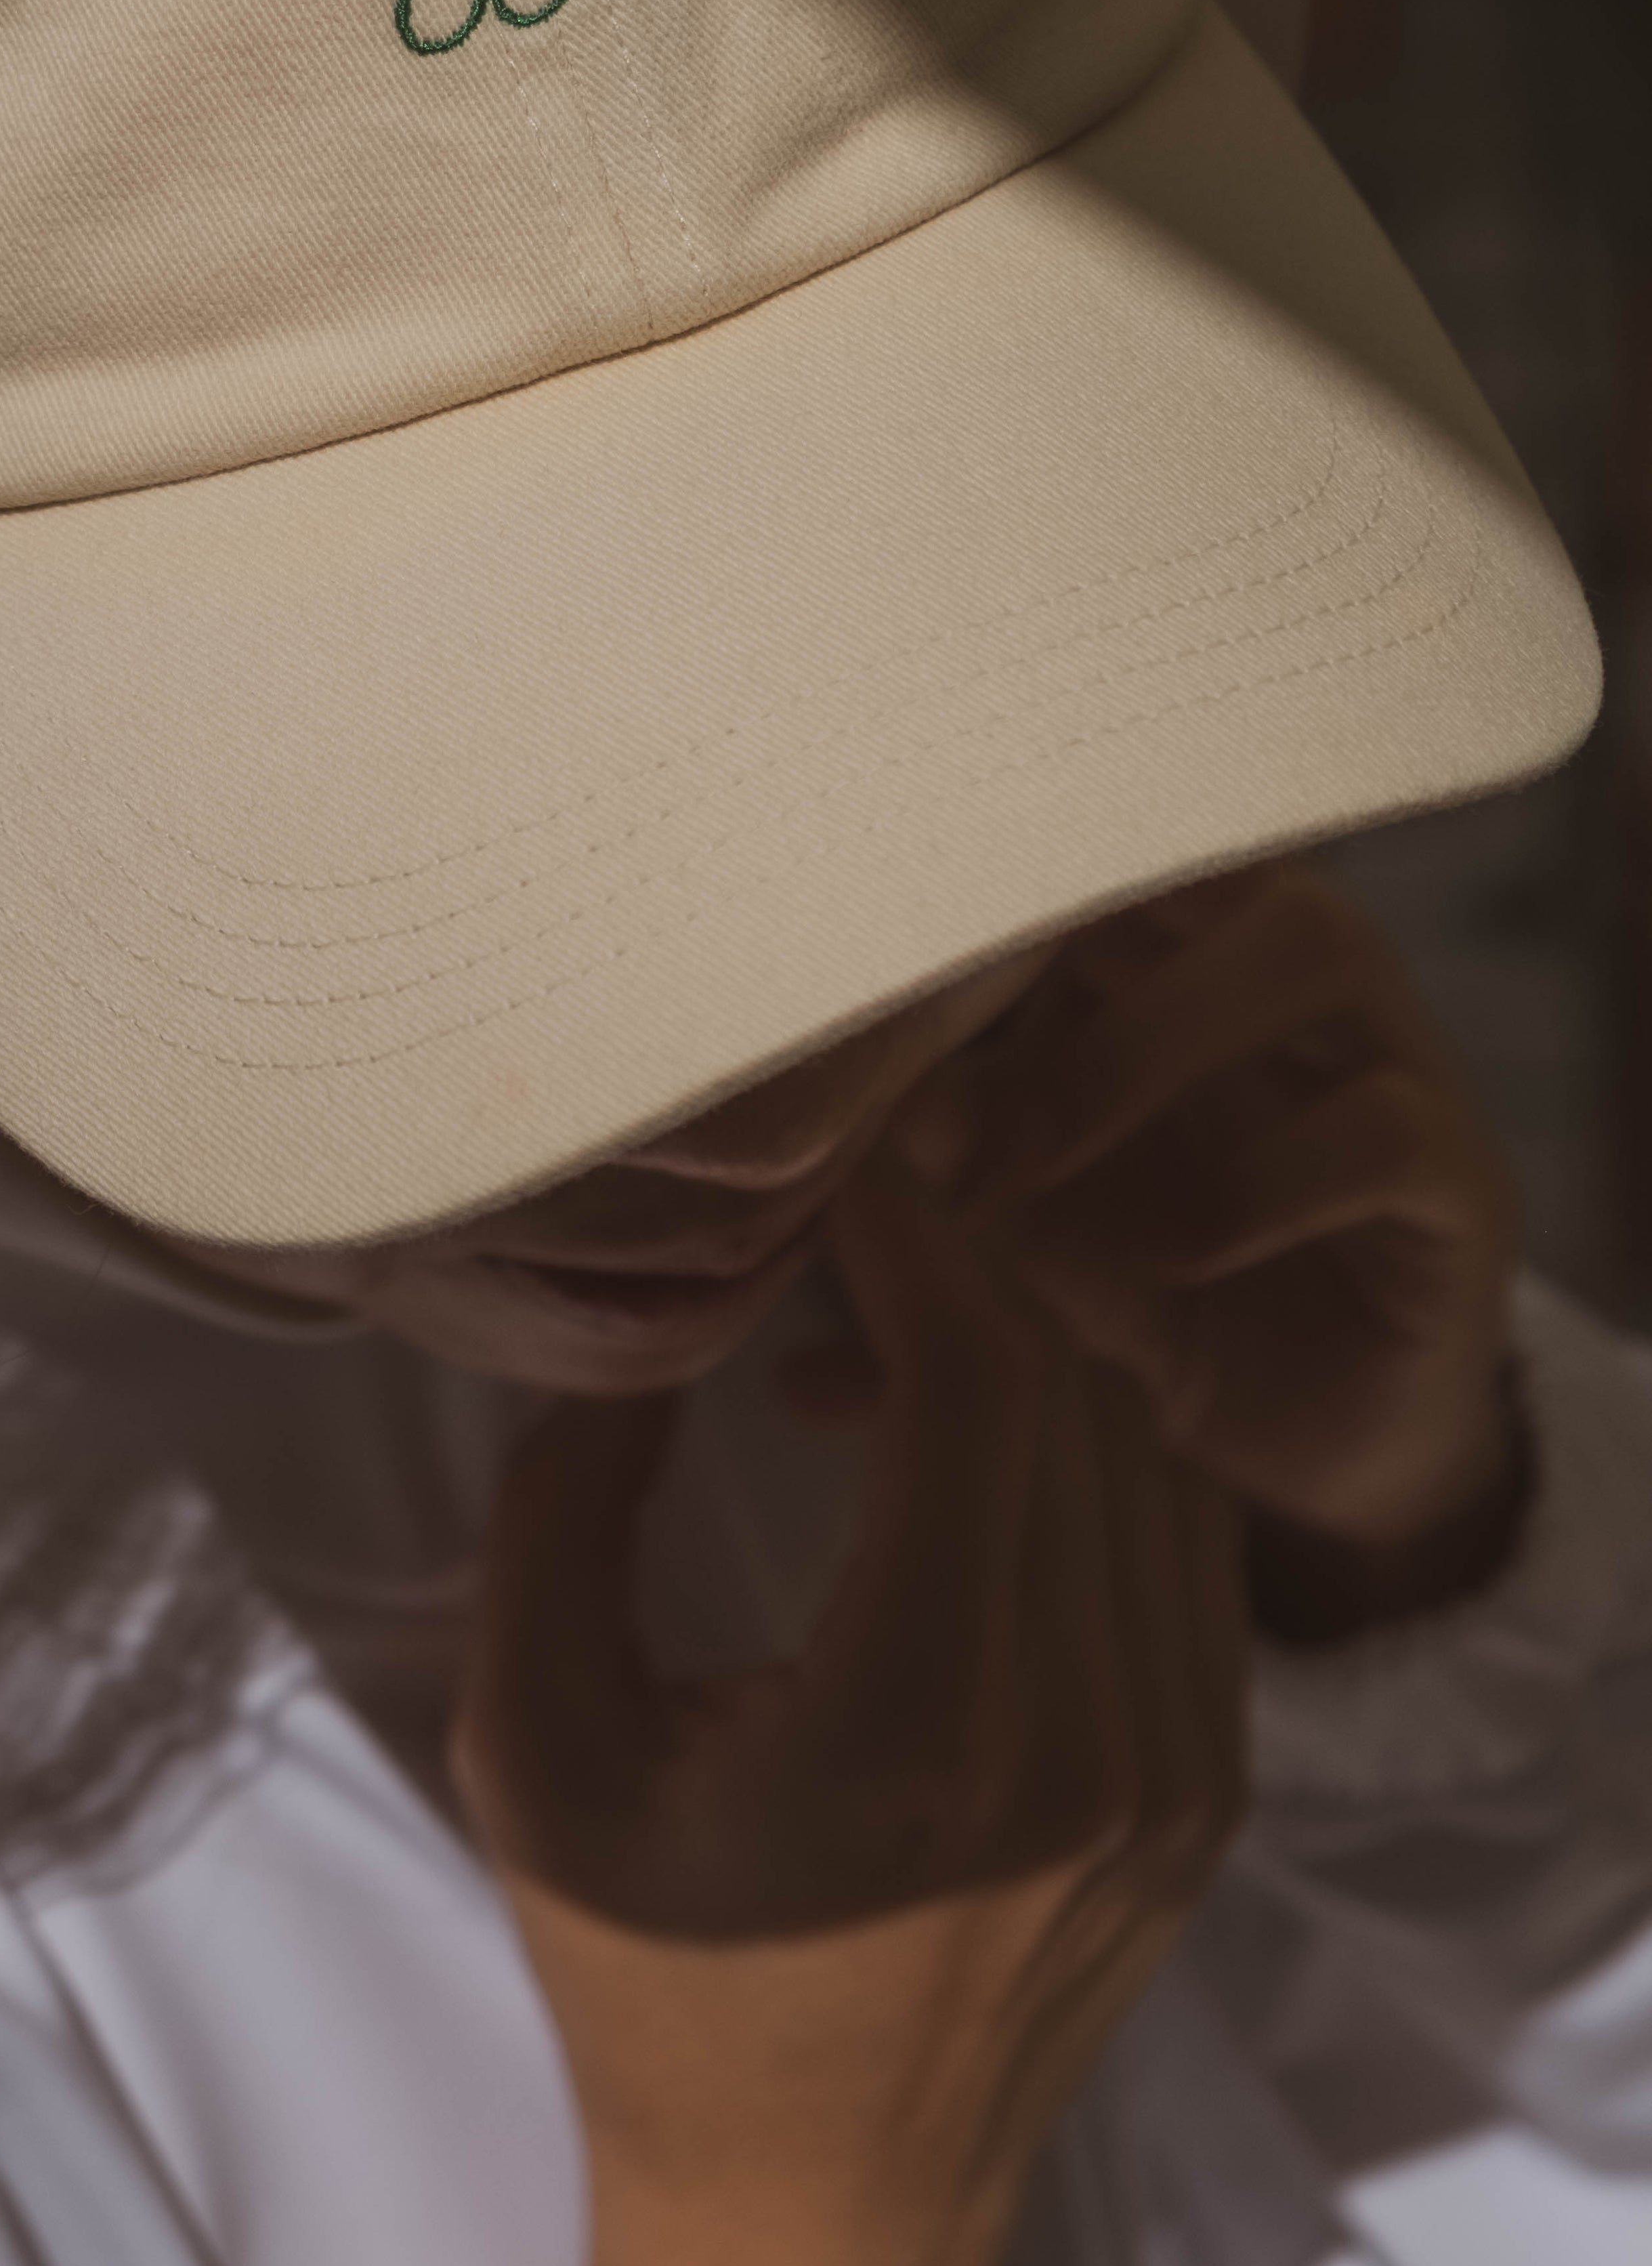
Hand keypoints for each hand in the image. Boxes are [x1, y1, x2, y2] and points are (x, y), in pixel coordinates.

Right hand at [456, 1170, 1245, 2265]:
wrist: (816, 2203)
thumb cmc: (647, 1976)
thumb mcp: (531, 1743)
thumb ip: (564, 1510)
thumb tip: (649, 1317)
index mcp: (919, 1733)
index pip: (981, 1378)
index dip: (915, 1231)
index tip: (831, 1161)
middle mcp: (1087, 1746)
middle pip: (1079, 1384)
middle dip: (968, 1257)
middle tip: (848, 1206)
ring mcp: (1178, 1771)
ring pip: (1148, 1444)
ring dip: (1029, 1343)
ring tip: (884, 1322)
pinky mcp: (1210, 1787)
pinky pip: (1184, 1535)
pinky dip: (1088, 1441)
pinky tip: (963, 1438)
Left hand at [904, 863, 1528, 1639]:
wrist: (1301, 1438)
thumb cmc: (1136, 1278)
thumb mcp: (1008, 1209)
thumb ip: (929, 1152)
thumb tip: (806, 1135)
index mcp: (1173, 945)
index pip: (1091, 827)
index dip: (985, 859)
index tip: (863, 923)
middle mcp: (1289, 970)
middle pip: (1202, 839)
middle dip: (1054, 930)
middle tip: (933, 1073)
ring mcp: (1391, 1060)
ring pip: (1315, 937)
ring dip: (1148, 1040)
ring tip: (1034, 1167)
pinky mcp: (1458, 1188)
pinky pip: (1385, 1129)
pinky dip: (1261, 1186)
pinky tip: (1168, 1260)